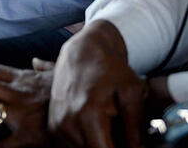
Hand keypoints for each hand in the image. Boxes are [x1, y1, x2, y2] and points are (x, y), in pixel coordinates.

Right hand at [48, 20, 145, 147]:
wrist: (83, 50)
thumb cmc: (109, 68)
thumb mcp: (131, 91)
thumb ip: (135, 126)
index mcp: (88, 116)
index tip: (129, 145)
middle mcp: (68, 123)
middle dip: (107, 145)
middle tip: (118, 132)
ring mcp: (57, 125)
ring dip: (94, 144)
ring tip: (105, 126)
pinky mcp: (53, 125)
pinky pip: (69, 146)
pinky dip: (83, 142)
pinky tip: (93, 128)